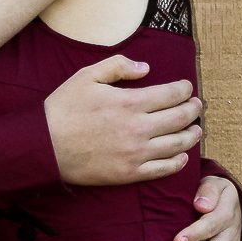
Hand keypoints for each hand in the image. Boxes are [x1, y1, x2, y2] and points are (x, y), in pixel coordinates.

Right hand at [44, 56, 202, 187]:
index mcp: (130, 102)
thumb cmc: (63, 109)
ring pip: (177, 145)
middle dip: (193, 110)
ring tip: (196, 130)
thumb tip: (146, 68)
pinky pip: (162, 169)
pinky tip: (182, 157)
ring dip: (191, 136)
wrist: (44, 147)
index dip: (185, 89)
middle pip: (180, 119)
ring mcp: (135, 154)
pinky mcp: (129, 174)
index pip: (172, 94)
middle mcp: (138, 129)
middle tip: (197, 106)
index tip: (188, 87)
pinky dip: (177, 162)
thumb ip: (118, 66)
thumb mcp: (87, 76)